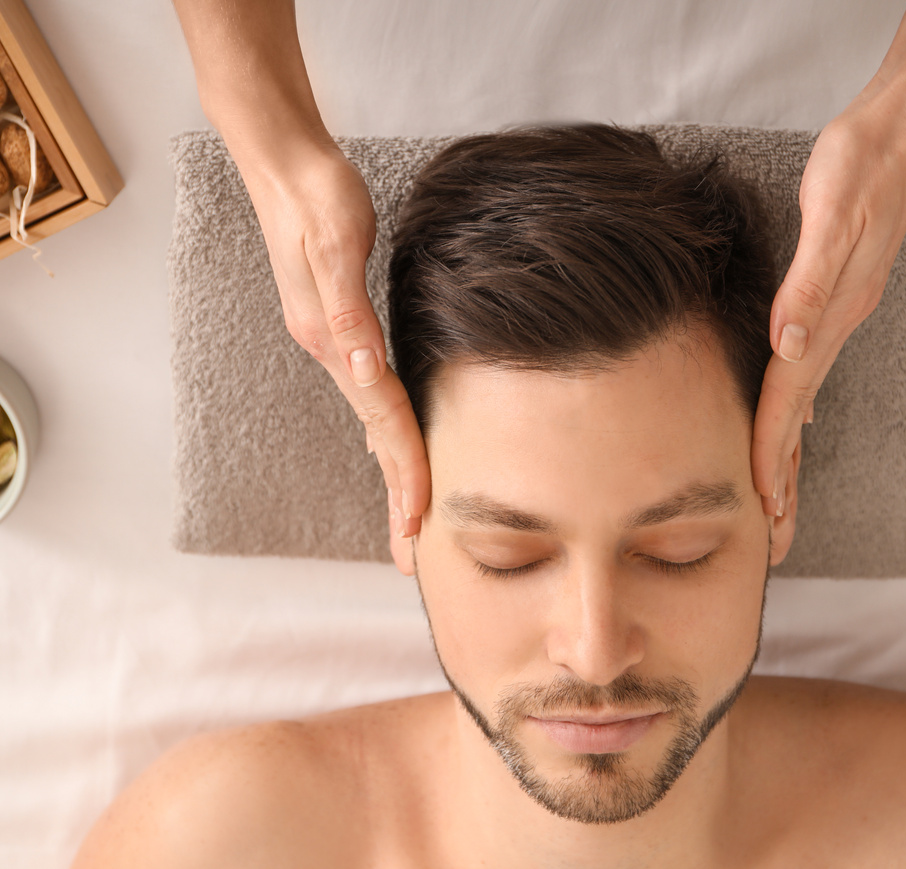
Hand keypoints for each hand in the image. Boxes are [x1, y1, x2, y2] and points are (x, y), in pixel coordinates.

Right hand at [242, 140, 427, 536]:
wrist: (287, 163)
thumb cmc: (317, 195)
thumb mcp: (334, 242)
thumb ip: (346, 308)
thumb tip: (362, 368)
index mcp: (335, 340)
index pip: (382, 419)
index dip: (407, 469)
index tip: (421, 522)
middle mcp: (335, 351)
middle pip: (376, 437)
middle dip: (397, 497)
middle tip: (412, 557)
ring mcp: (336, 343)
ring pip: (374, 422)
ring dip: (394, 473)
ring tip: (409, 522)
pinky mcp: (342, 328)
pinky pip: (371, 396)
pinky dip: (387, 433)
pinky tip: (395, 449)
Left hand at [751, 99, 905, 516]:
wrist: (901, 132)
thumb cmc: (861, 164)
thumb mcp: (833, 215)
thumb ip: (810, 282)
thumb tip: (789, 341)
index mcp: (830, 313)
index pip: (791, 396)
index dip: (772, 450)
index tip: (761, 502)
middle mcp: (836, 323)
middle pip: (801, 414)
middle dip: (785, 474)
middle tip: (774, 533)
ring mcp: (840, 314)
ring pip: (807, 398)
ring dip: (792, 450)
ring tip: (780, 498)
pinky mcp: (839, 298)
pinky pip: (813, 370)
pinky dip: (800, 407)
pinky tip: (797, 421)